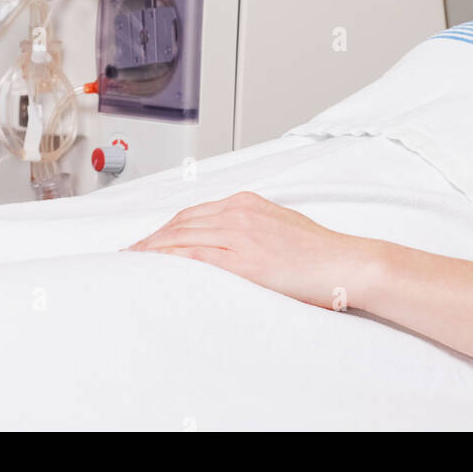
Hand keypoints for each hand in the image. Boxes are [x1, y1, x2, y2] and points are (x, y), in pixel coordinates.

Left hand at [126, 191, 378, 311]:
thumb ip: (250, 231)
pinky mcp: (243, 259)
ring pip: (182, 237)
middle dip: (151, 239)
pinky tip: (153, 268)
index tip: (147, 242)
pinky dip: (169, 259)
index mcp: (247, 203)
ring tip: (132, 264)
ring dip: (152, 250)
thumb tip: (229, 248)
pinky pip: (196, 255)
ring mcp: (240, 233)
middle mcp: (239, 212)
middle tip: (128, 255)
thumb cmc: (318, 254)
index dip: (165, 229)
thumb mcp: (279, 229)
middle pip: (181, 223)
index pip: (192, 214)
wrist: (344, 262)